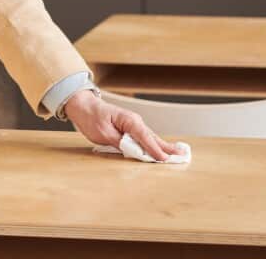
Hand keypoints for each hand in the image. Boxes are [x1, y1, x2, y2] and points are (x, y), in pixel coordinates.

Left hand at [61, 89, 182, 161]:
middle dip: (166, 148)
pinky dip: (152, 144)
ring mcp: (132, 124)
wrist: (83, 105)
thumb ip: (119, 142)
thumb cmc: (91, 117)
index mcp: (129, 121)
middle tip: (182, 155)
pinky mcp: (128, 128)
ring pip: (149, 138)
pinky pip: (143, 138)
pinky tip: (160, 150)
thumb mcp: (103, 132)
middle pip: (152, 137)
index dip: (155, 150)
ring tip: (176, 154)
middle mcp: (134, 121)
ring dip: (162, 147)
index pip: (145, 138)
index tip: (165, 159)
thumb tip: (134, 151)